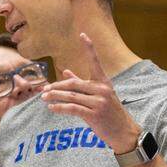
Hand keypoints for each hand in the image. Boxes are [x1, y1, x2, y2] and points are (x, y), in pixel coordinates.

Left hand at [40, 33, 140, 152]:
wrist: (123, 132)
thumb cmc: (109, 113)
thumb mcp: (99, 95)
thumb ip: (82, 83)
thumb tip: (66, 70)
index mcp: (104, 82)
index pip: (95, 61)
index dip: (89, 47)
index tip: (82, 34)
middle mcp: (102, 89)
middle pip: (73, 83)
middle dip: (57, 86)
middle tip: (44, 89)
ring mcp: (99, 102)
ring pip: (70, 96)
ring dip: (54, 97)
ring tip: (43, 98)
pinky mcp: (94, 114)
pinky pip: (72, 108)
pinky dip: (59, 107)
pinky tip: (51, 108)